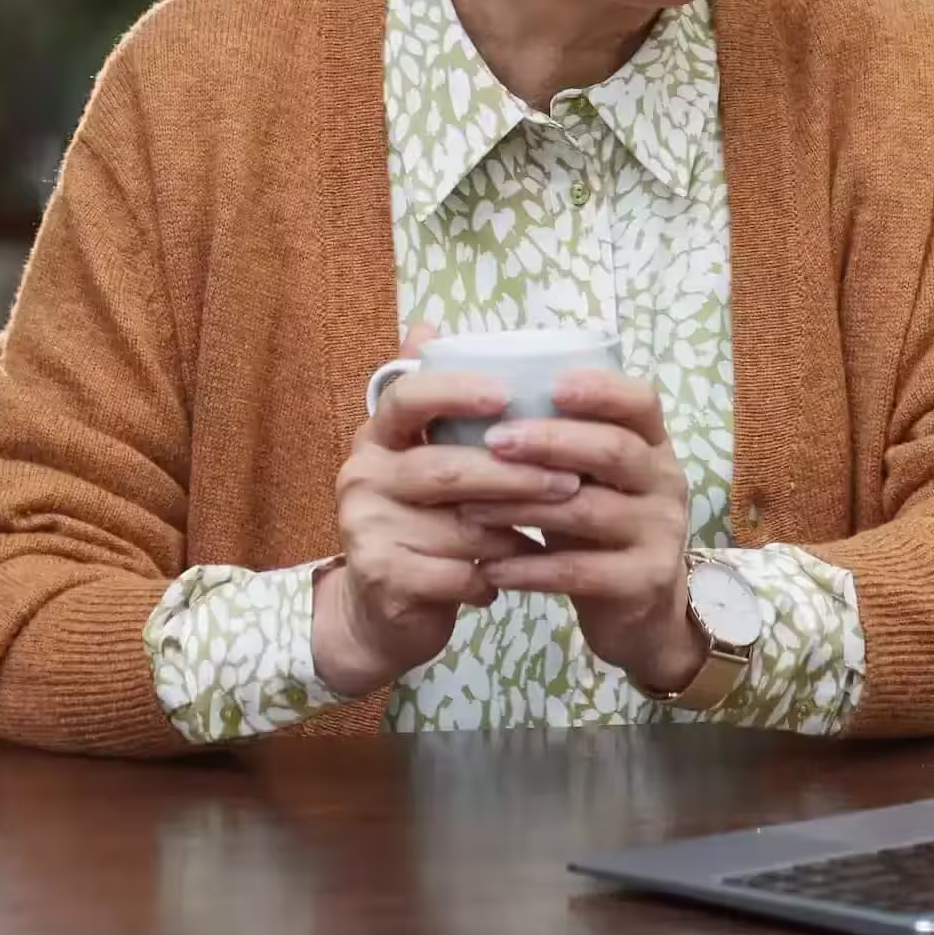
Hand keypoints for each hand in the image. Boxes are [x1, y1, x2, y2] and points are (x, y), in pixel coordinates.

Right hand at [314, 322, 583, 701]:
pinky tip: (522, 571)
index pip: (406, 398)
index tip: (506, 395)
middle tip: (572, 479)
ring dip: (518, 527)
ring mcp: (365, 529)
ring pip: (458, 524)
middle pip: (445, 467)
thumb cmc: (422, 523)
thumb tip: (428, 323)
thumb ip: (435, 405)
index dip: (454, 392)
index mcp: (376, 438)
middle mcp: (361, 476)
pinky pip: (455, 572)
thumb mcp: (425, 459)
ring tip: (558, 526)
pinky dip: (495, 573)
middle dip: (516, 474)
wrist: (382, 611)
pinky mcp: (383, 578)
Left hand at [472, 368, 707, 698]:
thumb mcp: (591, 480)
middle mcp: (666, 482)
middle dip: (550, 441)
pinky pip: (579, 571)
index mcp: (654, 446)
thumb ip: (559, 445)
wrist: (643, 614)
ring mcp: (661, 534)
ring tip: (471, 506)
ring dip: (523, 506)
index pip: (641, 402)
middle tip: (493, 441)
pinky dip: (529, 568)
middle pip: (613, 450)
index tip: (551, 385)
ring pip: (588, 510)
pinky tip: (491, 567)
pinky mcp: (643, 582)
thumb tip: (476, 402)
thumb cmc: (600, 529)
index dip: (601, 390)